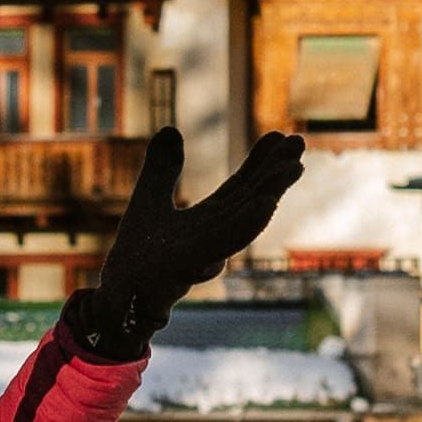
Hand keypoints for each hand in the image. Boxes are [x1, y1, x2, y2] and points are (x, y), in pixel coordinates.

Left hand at [57, 129, 303, 363]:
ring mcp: (209, 250)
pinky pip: (225, 242)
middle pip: (253, 197)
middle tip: (300, 141)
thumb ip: (162, 167)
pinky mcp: (193, 263)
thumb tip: (171, 129)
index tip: (279, 135)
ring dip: (272, 192)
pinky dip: (247, 222)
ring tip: (294, 167)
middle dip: (277, 171)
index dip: (261, 162)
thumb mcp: (149, 197)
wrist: (121, 292)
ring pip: (248, 219)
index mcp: (209, 218)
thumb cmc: (138, 254)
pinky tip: (265, 203)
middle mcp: (216, 233)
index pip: (241, 186)